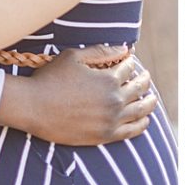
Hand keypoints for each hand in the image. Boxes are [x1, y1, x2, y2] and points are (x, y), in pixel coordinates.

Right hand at [0, 45, 157, 145]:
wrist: (33, 108)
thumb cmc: (51, 79)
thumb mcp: (75, 57)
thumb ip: (102, 52)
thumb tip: (124, 48)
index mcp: (108, 79)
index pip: (128, 69)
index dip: (130, 63)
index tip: (129, 61)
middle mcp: (114, 100)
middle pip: (138, 89)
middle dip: (143, 80)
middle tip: (145, 77)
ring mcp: (111, 120)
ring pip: (140, 110)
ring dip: (149, 102)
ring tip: (152, 98)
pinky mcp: (104, 136)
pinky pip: (131, 131)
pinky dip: (141, 125)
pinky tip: (145, 120)